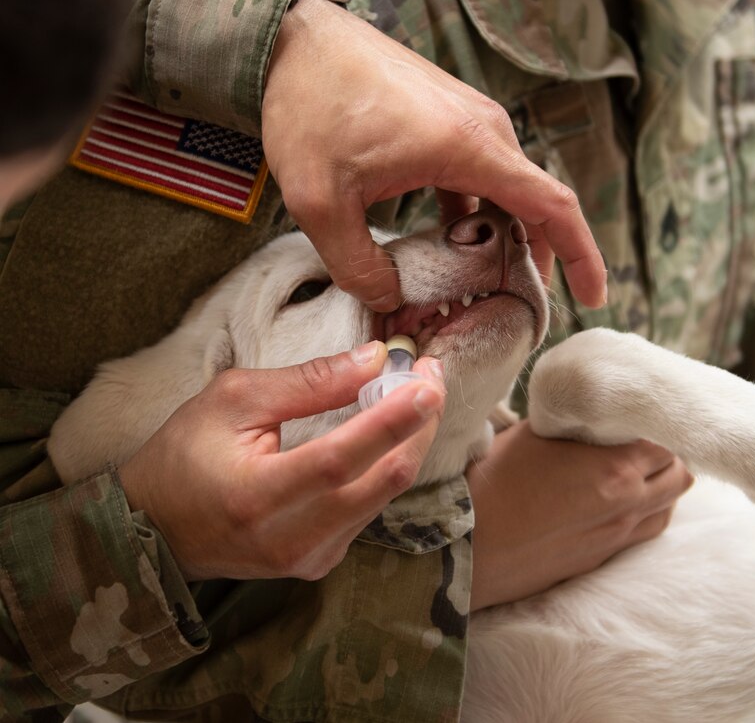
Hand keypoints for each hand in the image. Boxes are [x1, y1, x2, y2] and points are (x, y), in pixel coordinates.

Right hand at [118, 342, 445, 580]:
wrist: (154, 529)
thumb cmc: (185, 455)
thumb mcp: (233, 400)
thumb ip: (308, 383)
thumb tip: (373, 360)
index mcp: (257, 497)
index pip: (342, 458)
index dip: (391, 419)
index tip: (428, 381)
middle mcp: (290, 538)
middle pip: (382, 480)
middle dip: (419, 424)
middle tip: (432, 377)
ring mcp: (310, 557)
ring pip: (386, 495)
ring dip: (410, 442)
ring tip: (417, 396)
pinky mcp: (321, 561)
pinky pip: (371, 509)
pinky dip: (388, 467)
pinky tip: (391, 434)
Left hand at [261, 0, 606, 311]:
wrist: (292, 39)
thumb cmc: (311, 104)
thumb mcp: (321, 202)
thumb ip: (358, 265)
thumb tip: (389, 300)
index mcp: (469, 147)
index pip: (554, 206)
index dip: (582, 256)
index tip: (594, 295)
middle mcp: (484, 130)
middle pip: (535, 204)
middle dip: (535, 259)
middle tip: (516, 306)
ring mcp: (469, 121)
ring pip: (506, 191)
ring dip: (500, 237)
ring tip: (478, 283)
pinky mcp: (449, 119)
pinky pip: (481, 174)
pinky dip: (477, 213)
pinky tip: (449, 243)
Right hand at [466, 421, 692, 610]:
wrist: (468, 543)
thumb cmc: (494, 481)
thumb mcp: (536, 433)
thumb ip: (577, 423)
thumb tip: (594, 412)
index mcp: (615, 469)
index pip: (667, 440)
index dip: (658, 424)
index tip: (641, 414)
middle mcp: (628, 504)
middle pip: (680, 474)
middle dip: (670, 454)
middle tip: (644, 439)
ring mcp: (618, 535)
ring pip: (669, 506)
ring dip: (663, 485)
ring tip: (638, 469)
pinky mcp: (603, 556)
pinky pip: (647, 531)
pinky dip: (648, 512)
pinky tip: (624, 500)